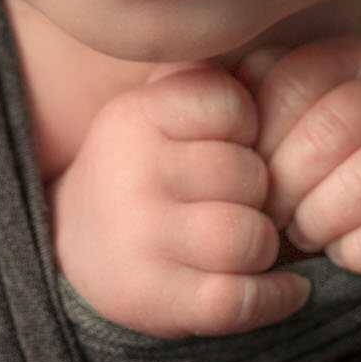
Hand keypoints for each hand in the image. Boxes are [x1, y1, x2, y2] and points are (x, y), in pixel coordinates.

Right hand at [47, 61, 313, 339]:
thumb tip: (270, 62)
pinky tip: (285, 289)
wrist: (74, 247)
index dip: (250, 129)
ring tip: (249, 243)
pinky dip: (277, 297)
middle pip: (249, 176)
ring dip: (263, 246)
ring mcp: (141, 238)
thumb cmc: (142, 169)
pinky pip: (240, 299)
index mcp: (137, 115)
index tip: (235, 145)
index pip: (232, 104)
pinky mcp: (153, 297)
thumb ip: (201, 79)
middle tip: (243, 202)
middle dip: (261, 194)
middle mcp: (133, 172)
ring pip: (248, 238)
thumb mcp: (154, 109)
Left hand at [236, 36, 360, 275]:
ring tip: (307, 231)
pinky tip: (345, 253)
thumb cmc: (291, 155)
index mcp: (337, 56)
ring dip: (330, 216)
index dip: (259, 144)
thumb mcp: (258, 113)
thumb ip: (222, 96)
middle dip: (291, 186)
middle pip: (337, 126)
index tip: (247, 178)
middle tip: (273, 216)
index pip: (290, 86)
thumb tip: (178, 87)